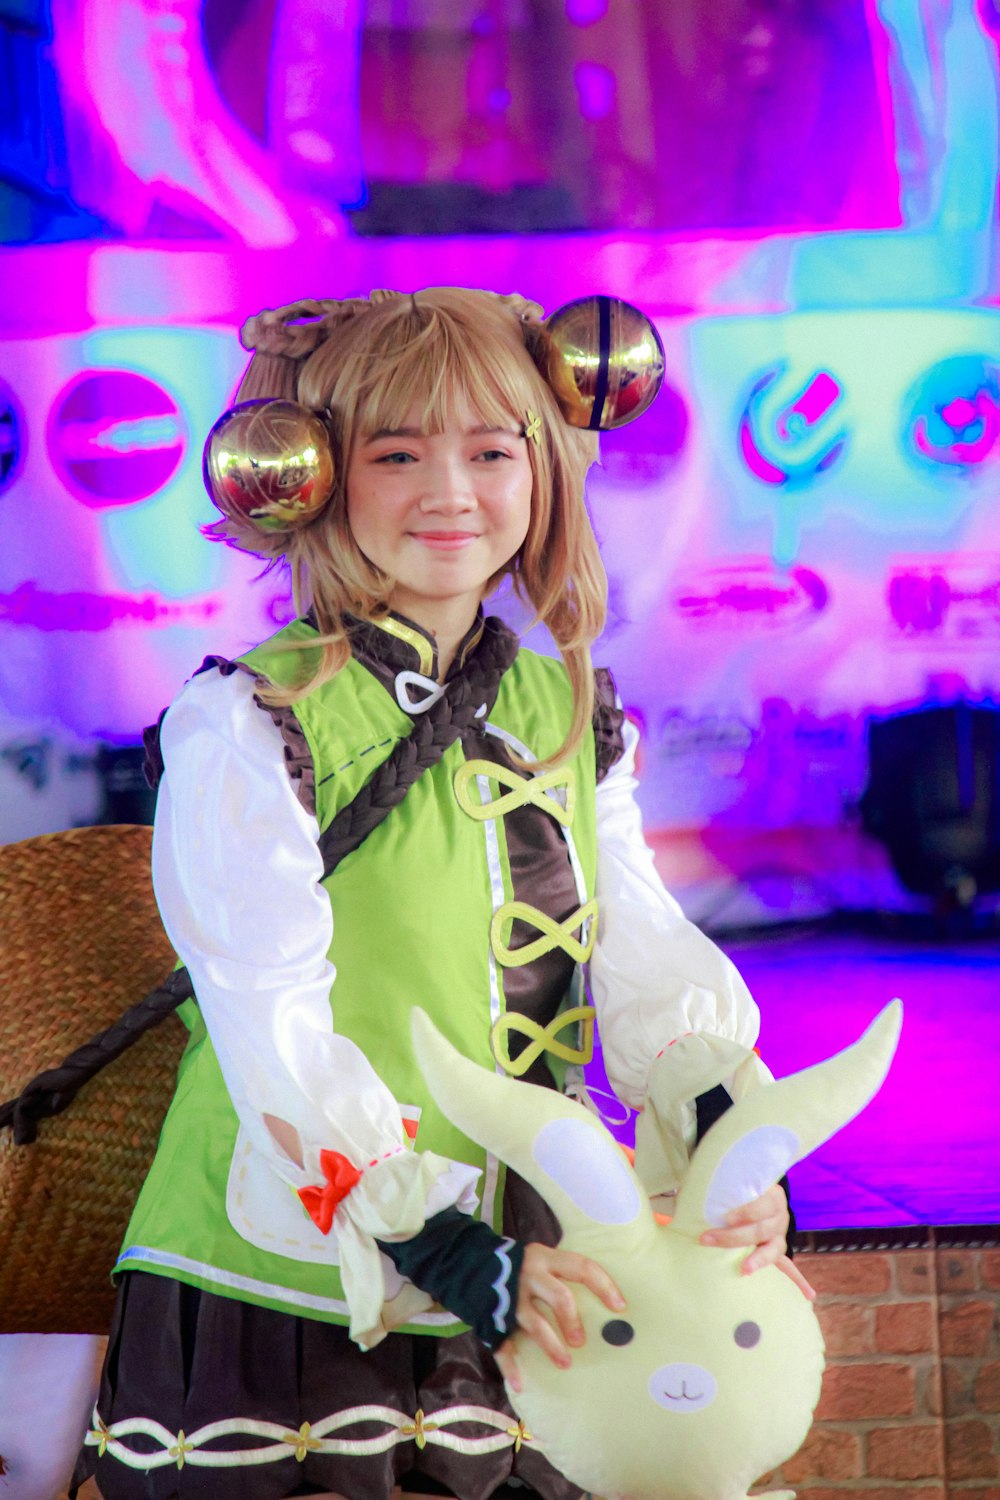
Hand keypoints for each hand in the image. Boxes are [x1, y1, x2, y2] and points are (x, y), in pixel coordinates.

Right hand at [493, 1242, 624, 1392]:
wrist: (469, 1260)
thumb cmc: (519, 1266)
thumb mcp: (541, 1259)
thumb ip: (563, 1276)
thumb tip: (605, 1305)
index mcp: (546, 1259)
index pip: (582, 1267)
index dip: (603, 1286)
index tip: (620, 1307)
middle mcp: (530, 1275)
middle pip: (559, 1296)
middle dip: (573, 1320)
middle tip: (582, 1342)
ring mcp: (510, 1297)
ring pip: (534, 1323)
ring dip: (551, 1345)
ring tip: (565, 1363)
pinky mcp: (492, 1316)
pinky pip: (502, 1343)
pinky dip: (511, 1366)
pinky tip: (520, 1383)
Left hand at [699, 1184, 815, 1299]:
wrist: (754, 1190)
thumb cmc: (735, 1189)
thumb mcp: (729, 1184)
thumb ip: (715, 1190)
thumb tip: (682, 1196)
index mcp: (771, 1195)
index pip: (763, 1204)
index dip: (746, 1211)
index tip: (727, 1218)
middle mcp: (779, 1216)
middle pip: (762, 1228)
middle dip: (735, 1236)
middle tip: (709, 1239)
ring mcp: (780, 1234)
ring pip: (774, 1249)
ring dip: (759, 1260)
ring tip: (745, 1270)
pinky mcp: (777, 1250)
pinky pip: (790, 1268)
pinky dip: (799, 1282)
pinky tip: (808, 1296)